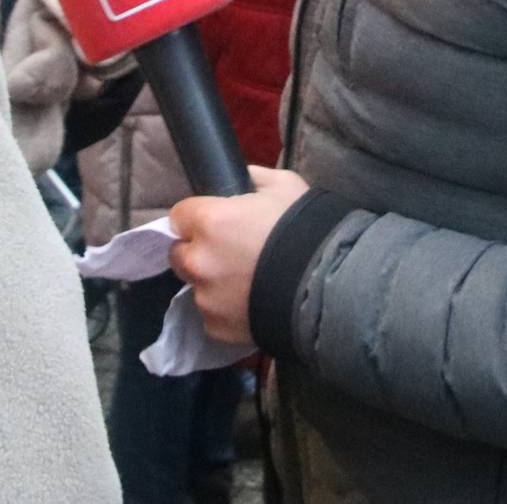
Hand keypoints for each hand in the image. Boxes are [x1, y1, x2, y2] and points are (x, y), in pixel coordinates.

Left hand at [168, 167, 309, 346]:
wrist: (328, 286)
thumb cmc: (305, 229)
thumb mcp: (285, 187)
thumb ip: (255, 179)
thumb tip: (245, 178)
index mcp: (209, 221)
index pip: (178, 217)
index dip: (196, 219)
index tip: (215, 223)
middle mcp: (198, 260)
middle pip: (180, 254)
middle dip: (199, 252)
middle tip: (230, 253)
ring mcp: (205, 298)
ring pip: (197, 287)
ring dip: (213, 283)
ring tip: (247, 283)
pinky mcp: (216, 327)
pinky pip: (213, 316)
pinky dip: (226, 311)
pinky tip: (251, 304)